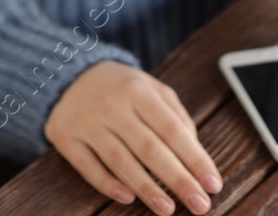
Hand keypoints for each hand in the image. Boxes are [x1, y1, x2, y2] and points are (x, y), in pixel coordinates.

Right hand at [46, 61, 222, 215]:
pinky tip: (128, 197)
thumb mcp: (151, 88)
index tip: (212, 184)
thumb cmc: (121, 88)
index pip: (173, 130)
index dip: (195, 159)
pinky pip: (88, 167)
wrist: (71, 74)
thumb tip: (194, 152)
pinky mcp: (65, 137)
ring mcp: (86, 121)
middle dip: (178, 180)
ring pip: (120, 161)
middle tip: (199, 205)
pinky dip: (108, 184)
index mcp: (138, 90)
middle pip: (150, 149)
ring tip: (168, 209)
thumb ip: (175, 115)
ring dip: (147, 188)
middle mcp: (111, 105)